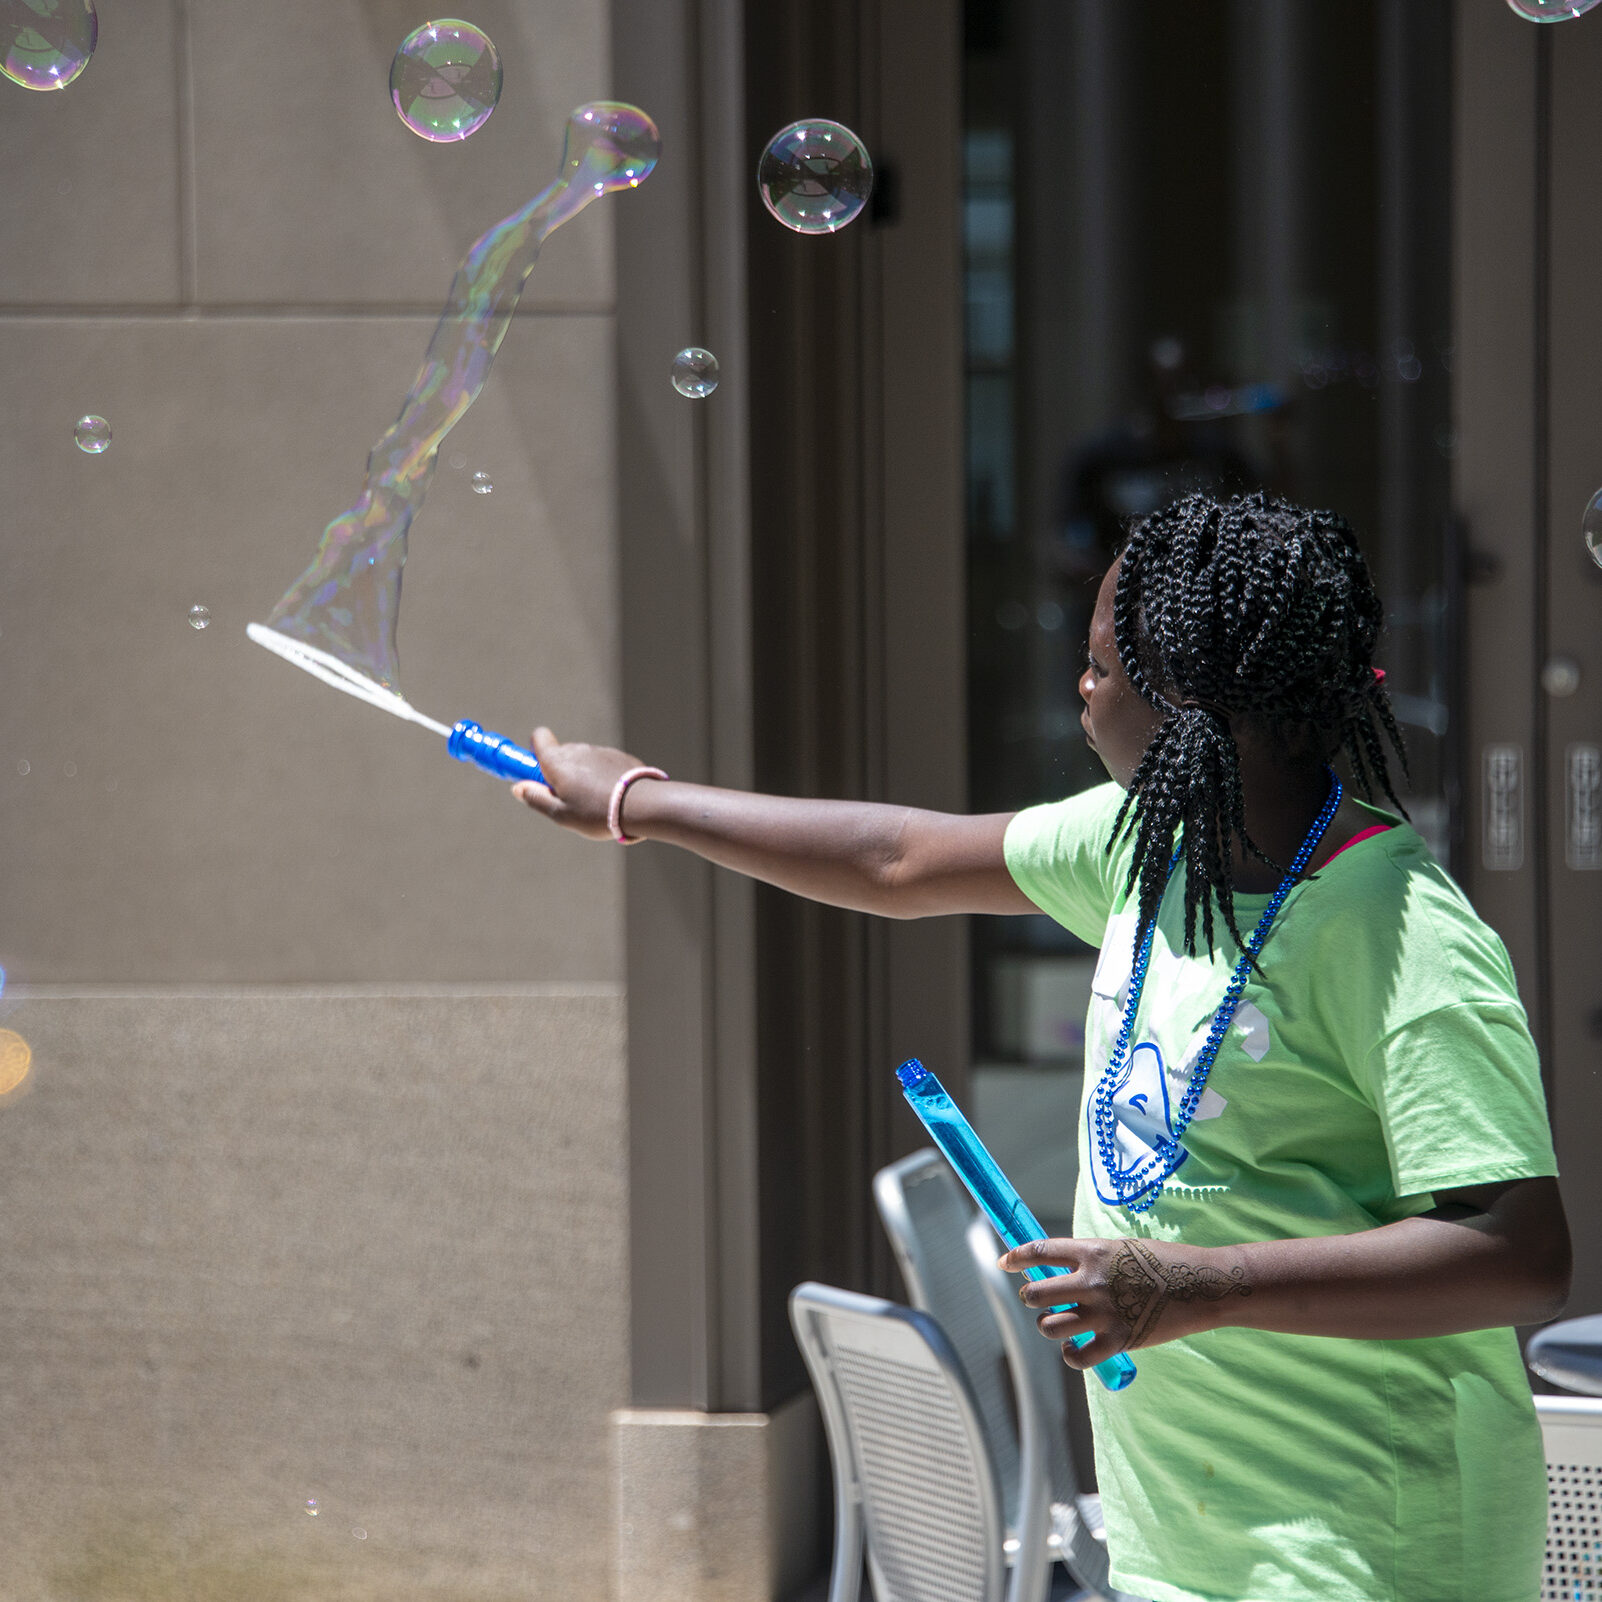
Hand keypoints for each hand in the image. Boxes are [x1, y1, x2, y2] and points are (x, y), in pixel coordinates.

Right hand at [511, 726, 651, 840]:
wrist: (642, 805)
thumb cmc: (598, 813)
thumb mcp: (561, 815)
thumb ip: (536, 799)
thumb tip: (518, 787)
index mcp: (558, 761)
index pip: (538, 738)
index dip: (534, 751)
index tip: (537, 771)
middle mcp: (577, 750)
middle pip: (560, 753)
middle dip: (559, 771)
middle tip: (568, 798)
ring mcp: (600, 751)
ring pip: (583, 760)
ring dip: (582, 775)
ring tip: (594, 803)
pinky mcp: (619, 756)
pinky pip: (602, 764)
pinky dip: (601, 776)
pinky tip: (611, 796)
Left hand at [1000, 1235, 1252, 1368]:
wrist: (1202, 1285)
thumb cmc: (1164, 1262)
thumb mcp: (1122, 1248)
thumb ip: (1090, 1259)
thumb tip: (1057, 1270)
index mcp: (1092, 1252)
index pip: (1040, 1251)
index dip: (1016, 1257)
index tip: (1005, 1262)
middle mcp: (1092, 1281)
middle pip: (1036, 1293)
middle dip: (1029, 1296)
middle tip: (1034, 1298)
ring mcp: (1104, 1313)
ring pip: (1050, 1325)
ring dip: (1048, 1325)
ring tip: (1057, 1323)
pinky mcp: (1119, 1341)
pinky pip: (1078, 1357)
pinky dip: (1071, 1355)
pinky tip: (1074, 1349)